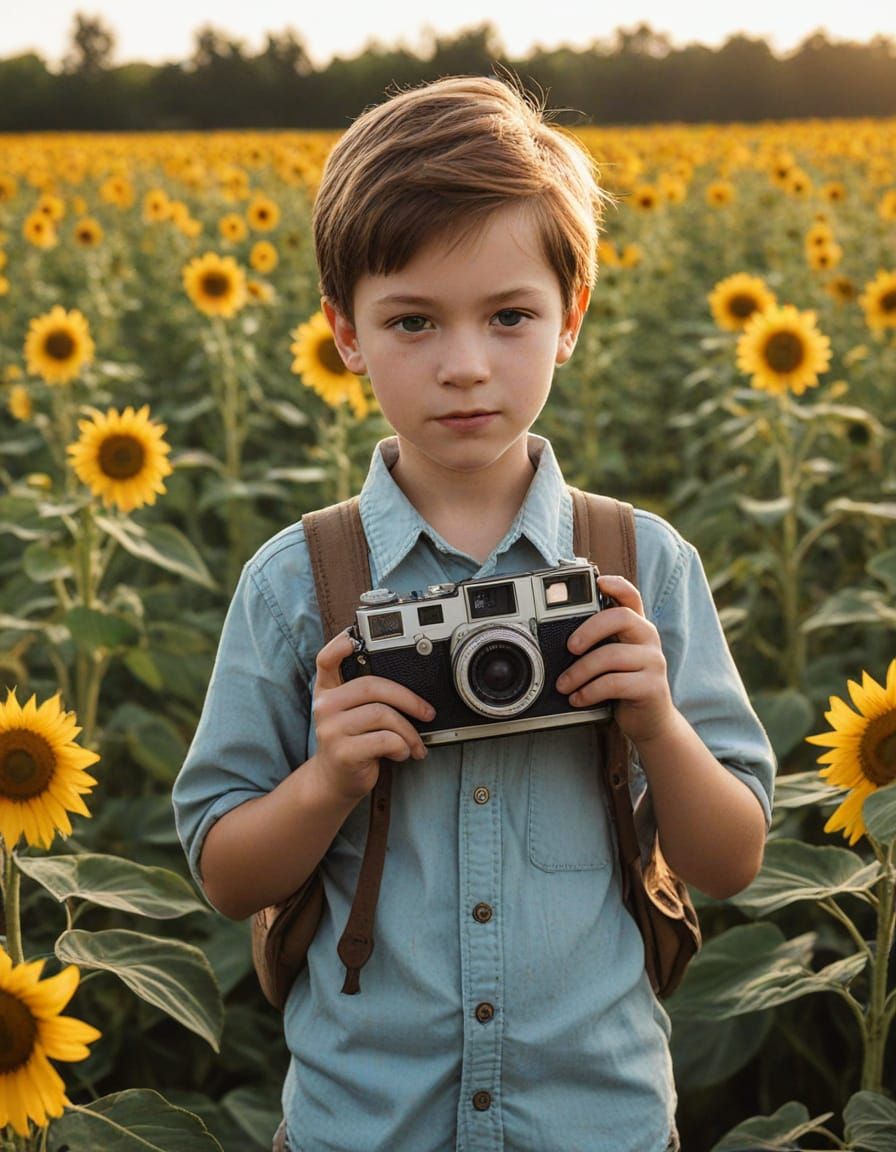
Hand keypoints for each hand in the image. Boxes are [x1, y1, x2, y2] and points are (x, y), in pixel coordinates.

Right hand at [310, 630, 434, 801]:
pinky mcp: (343, 752)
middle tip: (427, 712)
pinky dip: (402, 747)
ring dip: (409, 731)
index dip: (339, 644)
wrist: (334, 781)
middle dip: (408, 698)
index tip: (354, 636)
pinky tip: (402, 753)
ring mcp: (331, 729)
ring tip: (415, 743)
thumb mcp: (352, 714)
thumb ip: (366, 695)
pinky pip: (386, 740)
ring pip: (383, 714)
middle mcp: (325, 706)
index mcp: (328, 691)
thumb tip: (410, 684)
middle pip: (372, 686)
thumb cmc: (352, 742)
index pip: (326, 659)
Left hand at [554, 573, 677, 746]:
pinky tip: (578, 698)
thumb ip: (597, 643)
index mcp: (637, 627)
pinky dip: (589, 692)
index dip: (616, 585)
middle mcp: (648, 638)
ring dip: (579, 672)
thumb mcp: (612, 660)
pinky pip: (613, 683)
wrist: (650, 722)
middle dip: (589, 630)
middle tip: (569, 647)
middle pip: (621, 617)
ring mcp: (653, 662)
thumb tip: (558, 639)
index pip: (631, 596)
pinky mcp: (652, 686)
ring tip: (563, 685)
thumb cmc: (624, 687)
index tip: (598, 581)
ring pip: (611, 655)